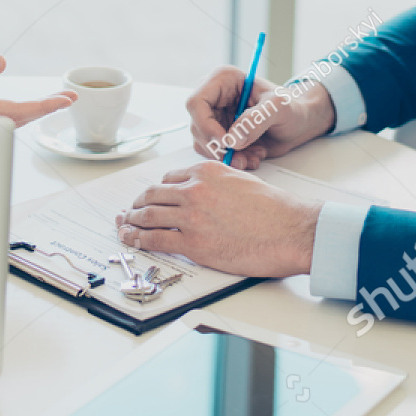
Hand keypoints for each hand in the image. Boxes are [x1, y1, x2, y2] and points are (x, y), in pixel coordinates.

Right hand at [0, 52, 75, 125]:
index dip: (43, 105)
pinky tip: (7, 112)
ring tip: (43, 105)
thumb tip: (1, 63)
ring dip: (21, 116)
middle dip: (39, 111)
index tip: (65, 99)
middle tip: (62, 99)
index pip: (14, 111)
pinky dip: (2, 119)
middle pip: (11, 123)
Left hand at [114, 159, 320, 277]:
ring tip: (125, 225)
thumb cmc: (276, 209)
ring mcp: (191, 216)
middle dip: (138, 204)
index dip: (157, 190)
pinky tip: (131, 240)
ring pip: (149, 216)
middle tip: (130, 210)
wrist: (290, 230)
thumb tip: (207, 194)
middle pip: (153, 195)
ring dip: (132, 221)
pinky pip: (156, 239)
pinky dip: (139, 239)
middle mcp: (194, 190)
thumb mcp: (243, 181)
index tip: (151, 198)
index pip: (170, 179)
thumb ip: (218, 184)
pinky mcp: (193, 243)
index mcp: (206, 172)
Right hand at [185, 66, 334, 169]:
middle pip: (197, 126)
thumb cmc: (291, 108)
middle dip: (219, 147)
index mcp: (223, 79)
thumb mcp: (278, 108)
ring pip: (204, 143)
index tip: (226, 143)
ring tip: (253, 156)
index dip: (206, 126)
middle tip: (241, 157)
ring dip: (228, 156)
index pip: (197, 103)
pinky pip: (215, 153)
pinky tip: (252, 156)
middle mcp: (214, 97)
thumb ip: (256, 120)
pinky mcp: (220, 135)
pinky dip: (232, 160)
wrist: (298, 123)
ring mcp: (215, 117)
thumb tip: (232, 139)